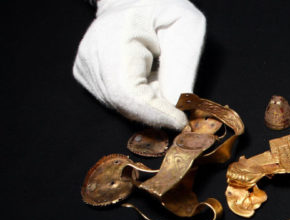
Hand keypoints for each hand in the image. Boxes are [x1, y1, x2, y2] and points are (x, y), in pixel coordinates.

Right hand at [73, 0, 205, 129]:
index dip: (154, 112)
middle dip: (155, 112)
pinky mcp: (87, 75)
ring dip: (148, 105)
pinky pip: (117, 101)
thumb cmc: (163, 8)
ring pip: (121, 107)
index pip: (127, 92)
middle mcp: (92, 55)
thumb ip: (182, 67)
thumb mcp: (185, 27)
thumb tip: (175, 106)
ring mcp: (86, 67)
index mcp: (114, 38)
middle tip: (177, 106)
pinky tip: (147, 80)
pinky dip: (138, 101)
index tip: (180, 120)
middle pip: (123, 104)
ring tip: (160, 80)